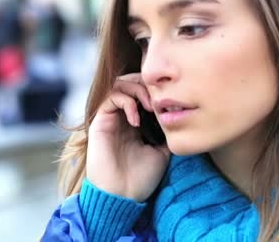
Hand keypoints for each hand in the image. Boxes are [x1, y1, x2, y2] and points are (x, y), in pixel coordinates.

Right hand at [86, 73, 169, 201]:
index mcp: (134, 122)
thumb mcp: (162, 152)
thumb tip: (177, 118)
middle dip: (145, 84)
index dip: (155, 89)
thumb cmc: (141, 178)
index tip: (169, 101)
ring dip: (136, 89)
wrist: (123, 196)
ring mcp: (110, 118)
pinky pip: (110, 97)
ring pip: (119, 84)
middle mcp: (121, 116)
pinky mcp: (100, 122)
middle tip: (158, 99)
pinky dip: (126, 102)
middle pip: (130, 81)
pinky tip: (136, 119)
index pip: (142, 91)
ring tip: (149, 105)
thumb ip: (166, 133)